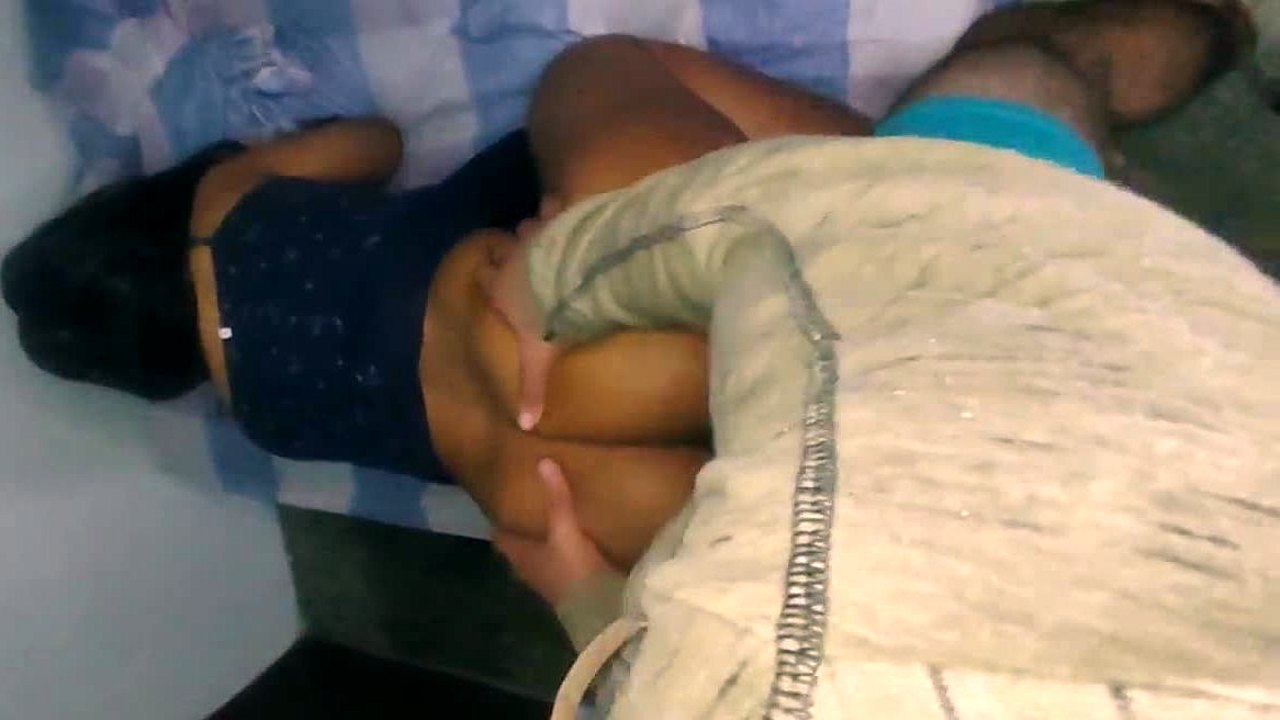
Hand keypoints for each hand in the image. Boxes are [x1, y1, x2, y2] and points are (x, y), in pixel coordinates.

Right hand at [483, 195, 566, 430]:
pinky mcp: (559, 218)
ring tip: (545, 227)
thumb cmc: (551, 319)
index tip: (492, 275)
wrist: (572, 279)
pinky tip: (566, 206)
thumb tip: (526, 426)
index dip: (489, 277)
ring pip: (528, 225)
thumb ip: (533, 388)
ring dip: (536, 227)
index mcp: (502, 289)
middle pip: (505, 249)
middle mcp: (513, 260)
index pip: (485, 278)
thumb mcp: (540, 357)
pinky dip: (559, 207)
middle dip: (512, 249)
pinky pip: (555, 207)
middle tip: (522, 250)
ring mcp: (535, 235)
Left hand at [492, 458, 616, 606]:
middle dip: (525, 533)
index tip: (504, 504)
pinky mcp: (574, 591)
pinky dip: (565, 557)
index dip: (501, 524)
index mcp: (522, 557)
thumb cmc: (573, 571)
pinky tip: (578, 547)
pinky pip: (563, 569)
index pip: (502, 539)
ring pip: (541, 561)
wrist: (600, 614)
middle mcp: (532, 572)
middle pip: (521, 551)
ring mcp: (552, 584)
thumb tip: (543, 461)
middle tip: (532, 510)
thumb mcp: (566, 531)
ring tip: (555, 525)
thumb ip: (557, 500)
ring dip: (545, 547)